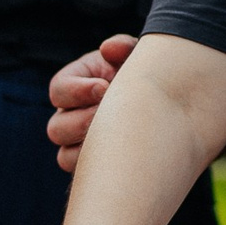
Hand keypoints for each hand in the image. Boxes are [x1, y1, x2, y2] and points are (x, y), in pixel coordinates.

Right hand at [46, 34, 138, 172]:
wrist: (168, 108)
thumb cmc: (146, 76)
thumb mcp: (137, 57)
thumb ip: (124, 48)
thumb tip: (109, 48)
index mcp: (75, 84)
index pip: (58, 90)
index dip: (77, 90)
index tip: (104, 87)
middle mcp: (71, 116)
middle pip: (56, 128)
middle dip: (86, 121)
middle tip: (114, 116)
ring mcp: (79, 144)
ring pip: (65, 156)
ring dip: (92, 148)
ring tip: (121, 137)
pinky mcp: (94, 167)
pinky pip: (84, 176)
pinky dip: (101, 167)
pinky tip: (125, 154)